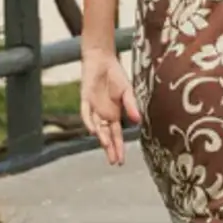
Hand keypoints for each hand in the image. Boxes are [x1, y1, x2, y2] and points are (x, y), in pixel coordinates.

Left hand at [80, 48, 141, 166]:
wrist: (103, 59)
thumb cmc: (116, 76)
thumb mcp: (127, 91)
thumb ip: (131, 106)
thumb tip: (137, 121)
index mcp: (114, 115)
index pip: (116, 136)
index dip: (118, 148)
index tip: (121, 162)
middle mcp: (103, 115)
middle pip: (106, 135)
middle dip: (110, 149)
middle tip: (114, 162)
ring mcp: (94, 108)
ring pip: (96, 127)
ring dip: (101, 136)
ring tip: (107, 146)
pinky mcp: (85, 99)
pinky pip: (86, 113)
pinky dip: (88, 121)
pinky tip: (93, 129)